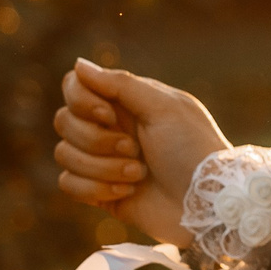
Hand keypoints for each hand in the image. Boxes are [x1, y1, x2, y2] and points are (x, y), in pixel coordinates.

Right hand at [52, 57, 229, 247]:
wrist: (206, 204)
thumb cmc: (193, 149)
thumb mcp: (165, 108)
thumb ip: (121, 84)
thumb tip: (79, 65)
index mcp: (127, 101)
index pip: (75, 86)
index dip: (81, 101)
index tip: (108, 116)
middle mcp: (111, 126)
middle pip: (65, 121)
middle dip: (97, 140)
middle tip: (134, 149)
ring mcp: (102, 159)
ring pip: (64, 154)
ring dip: (101, 167)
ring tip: (138, 174)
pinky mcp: (99, 190)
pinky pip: (68, 184)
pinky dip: (95, 189)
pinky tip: (127, 191)